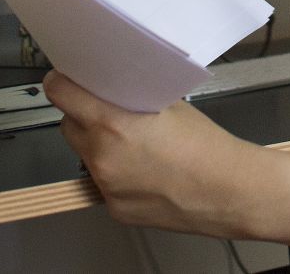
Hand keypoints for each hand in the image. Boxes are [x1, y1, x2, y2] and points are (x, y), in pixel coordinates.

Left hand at [45, 70, 272, 238]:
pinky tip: (144, 172)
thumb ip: (131, 97)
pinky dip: (116, 175)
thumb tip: (111, 88)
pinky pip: (103, 184)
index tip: (65, 79)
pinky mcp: (115, 210)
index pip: (61, 95)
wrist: (228, 191)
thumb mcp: (167, 104)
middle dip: (82, 116)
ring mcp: (106, 188)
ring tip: (133, 145)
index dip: (61, 83)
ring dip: (98, 146)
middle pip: (69, 127)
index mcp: (111, 124)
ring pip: (86, 157)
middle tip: (106, 111)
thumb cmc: (205, 145)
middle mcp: (101, 158)